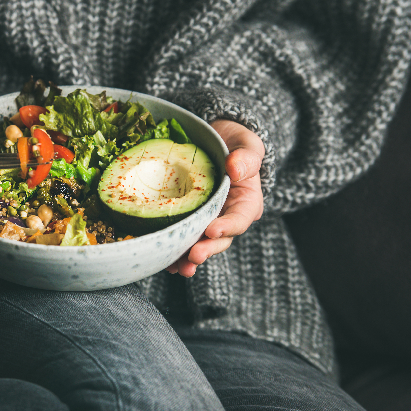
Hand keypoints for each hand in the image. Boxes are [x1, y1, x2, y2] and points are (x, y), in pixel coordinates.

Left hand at [167, 120, 264, 276]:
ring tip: (178, 268)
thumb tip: (236, 169)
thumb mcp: (247, 145)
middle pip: (219, 239)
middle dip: (206, 249)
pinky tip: (164, 259)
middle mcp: (227, 216)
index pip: (240, 219)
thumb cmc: (235, 143)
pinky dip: (174, 249)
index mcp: (246, 202)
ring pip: (200, 244)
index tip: (212, 231)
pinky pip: (183, 237)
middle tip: (193, 256)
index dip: (227, 227)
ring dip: (189, 258)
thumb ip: (246, 157)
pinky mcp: (190, 220)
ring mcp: (208, 221)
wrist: (215, 141)